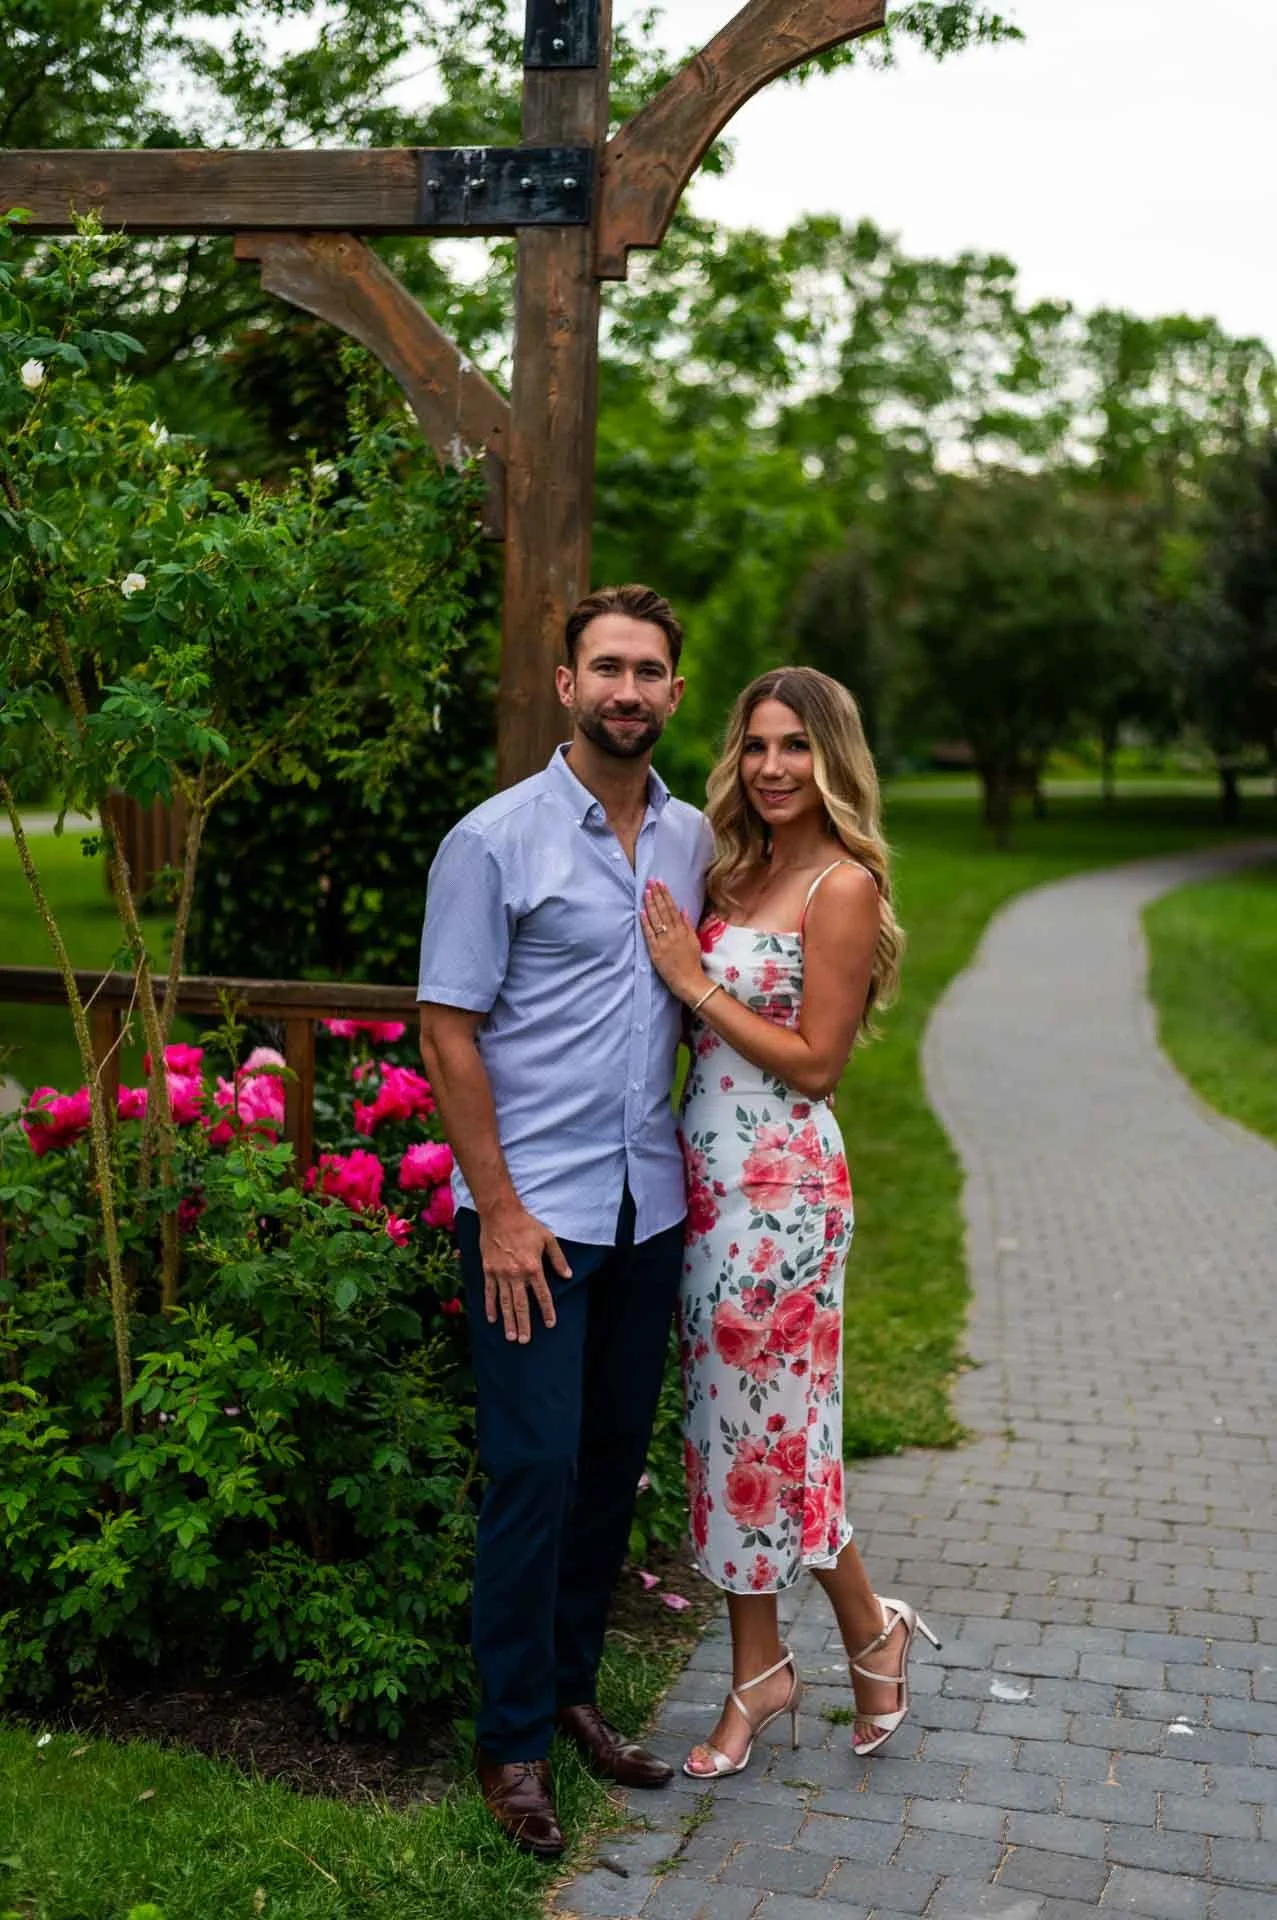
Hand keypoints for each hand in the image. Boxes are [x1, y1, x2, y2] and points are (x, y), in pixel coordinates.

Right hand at [479, 1202, 570, 1343]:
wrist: (500, 1214)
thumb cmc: (526, 1225)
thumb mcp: (548, 1238)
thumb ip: (558, 1259)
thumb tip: (568, 1276)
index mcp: (533, 1267)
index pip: (542, 1295)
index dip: (547, 1311)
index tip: (550, 1325)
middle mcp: (516, 1274)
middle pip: (521, 1304)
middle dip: (524, 1324)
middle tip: (524, 1341)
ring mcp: (500, 1274)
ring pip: (505, 1302)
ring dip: (508, 1321)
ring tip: (510, 1337)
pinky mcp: (488, 1270)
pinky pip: (489, 1292)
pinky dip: (490, 1307)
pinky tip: (492, 1319)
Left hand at [641, 880, 708, 1003]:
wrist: (689, 980)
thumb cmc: (691, 961)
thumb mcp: (694, 940)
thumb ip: (687, 924)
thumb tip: (683, 908)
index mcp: (682, 930)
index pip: (672, 908)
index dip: (665, 894)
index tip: (660, 883)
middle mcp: (673, 933)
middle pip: (664, 910)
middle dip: (656, 895)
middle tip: (650, 881)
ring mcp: (664, 942)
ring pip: (656, 920)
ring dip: (650, 905)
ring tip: (645, 892)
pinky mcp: (656, 951)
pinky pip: (650, 935)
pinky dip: (645, 923)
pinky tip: (641, 912)